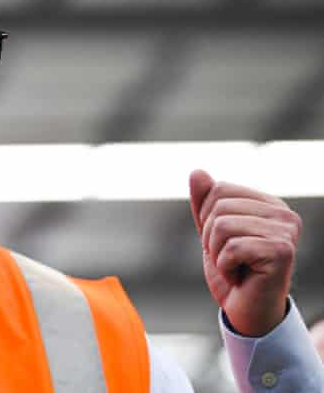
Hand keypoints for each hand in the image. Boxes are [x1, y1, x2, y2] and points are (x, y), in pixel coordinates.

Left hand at [189, 169, 300, 336]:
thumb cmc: (232, 271)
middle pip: (219, 205)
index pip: (219, 189)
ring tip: (234, 266)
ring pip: (222, 225)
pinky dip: (225, 266)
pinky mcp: (282, 252)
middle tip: (228, 257)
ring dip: (217, 253)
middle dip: (210, 236)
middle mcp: (283, 214)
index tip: (222, 241)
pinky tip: (240, 276)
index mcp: (268, 204)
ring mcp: (286, 232)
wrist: (246, 310)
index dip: (207, 217)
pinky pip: (231, 247)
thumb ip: (204, 202)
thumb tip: (197, 172)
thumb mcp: (211, 233)